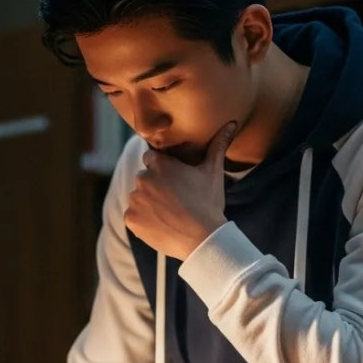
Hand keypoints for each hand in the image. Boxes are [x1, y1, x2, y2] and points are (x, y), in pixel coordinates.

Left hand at [124, 121, 236, 259]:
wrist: (202, 239)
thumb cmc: (208, 203)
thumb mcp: (213, 173)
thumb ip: (217, 146)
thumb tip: (231, 123)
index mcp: (159, 164)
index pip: (151, 158)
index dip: (162, 169)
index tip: (173, 180)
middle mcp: (143, 178)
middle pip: (144, 178)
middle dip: (155, 186)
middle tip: (174, 200)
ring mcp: (135, 200)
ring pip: (138, 197)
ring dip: (147, 203)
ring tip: (168, 214)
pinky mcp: (130, 219)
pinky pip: (132, 216)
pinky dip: (142, 220)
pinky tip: (160, 224)